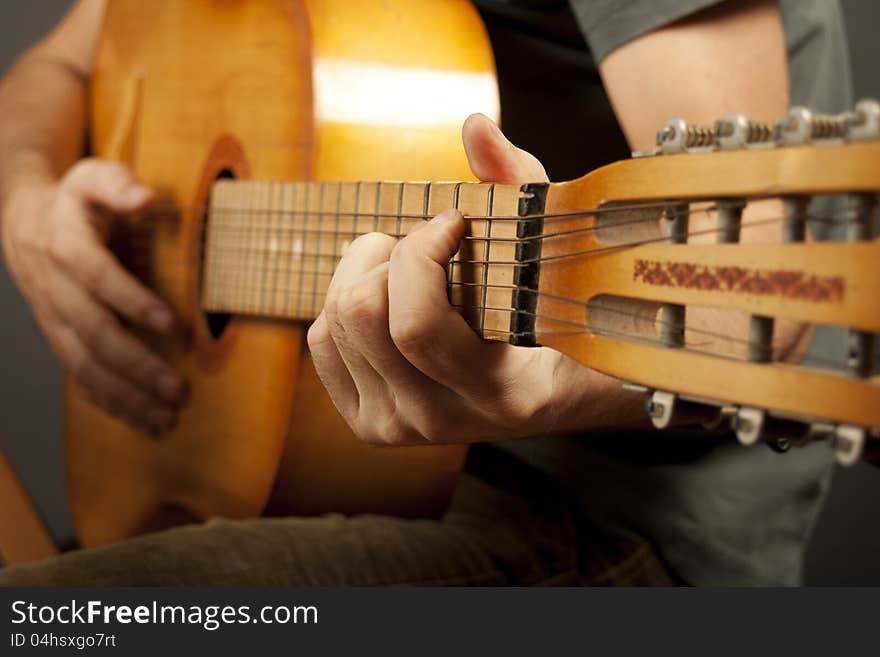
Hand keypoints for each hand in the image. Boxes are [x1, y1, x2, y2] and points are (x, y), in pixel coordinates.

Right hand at [1, 158, 185, 434]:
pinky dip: (112, 404)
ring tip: (167, 419)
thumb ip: (118, 185)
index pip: (98, 277)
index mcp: (65, 245)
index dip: (132, 301)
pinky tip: (144, 423)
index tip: (172, 324)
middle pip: (94, 333)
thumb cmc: (73, 200)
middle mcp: (55, 289)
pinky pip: (81, 378)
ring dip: (126, 397)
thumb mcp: (93, 177)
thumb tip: (145, 197)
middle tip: (179, 389)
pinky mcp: (60, 341)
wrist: (24, 222)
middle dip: (137, 365)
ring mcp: (54, 320)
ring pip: (85, 366)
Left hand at [308, 114, 617, 444]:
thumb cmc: (555, 314)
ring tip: (406, 266)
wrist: (551, 390)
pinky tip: (387, 298)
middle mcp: (441, 421)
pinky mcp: (369, 423)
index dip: (421, 250)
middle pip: (360, 315)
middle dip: (386, 253)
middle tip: (423, 241)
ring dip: (363, 273)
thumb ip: (517, 187)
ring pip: (332, 325)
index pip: (416, 325)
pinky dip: (343, 303)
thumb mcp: (551, 252)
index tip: (452, 220)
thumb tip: (474, 127)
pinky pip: (320, 344)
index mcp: (500, 394)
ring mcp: (399, 429)